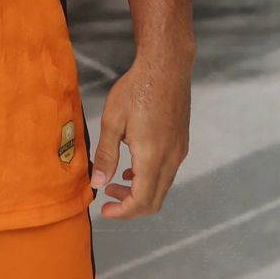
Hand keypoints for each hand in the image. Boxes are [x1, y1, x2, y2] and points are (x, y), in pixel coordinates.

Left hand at [90, 49, 191, 218]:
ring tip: (116, 180)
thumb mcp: (112, 120)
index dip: (123, 212)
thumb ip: (106, 154)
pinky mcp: (181, 143)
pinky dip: (150, 178)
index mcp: (152, 157)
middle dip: (130, 206)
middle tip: (108, 196)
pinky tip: (133, 166)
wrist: (166, 66)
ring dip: (140, 191)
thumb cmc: (137, 89)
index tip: (105, 210)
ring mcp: (179, 151)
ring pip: (162, 187)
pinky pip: (167, 172)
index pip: (141, 201)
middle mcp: (171, 159)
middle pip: (155, 200)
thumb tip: (98, 183)